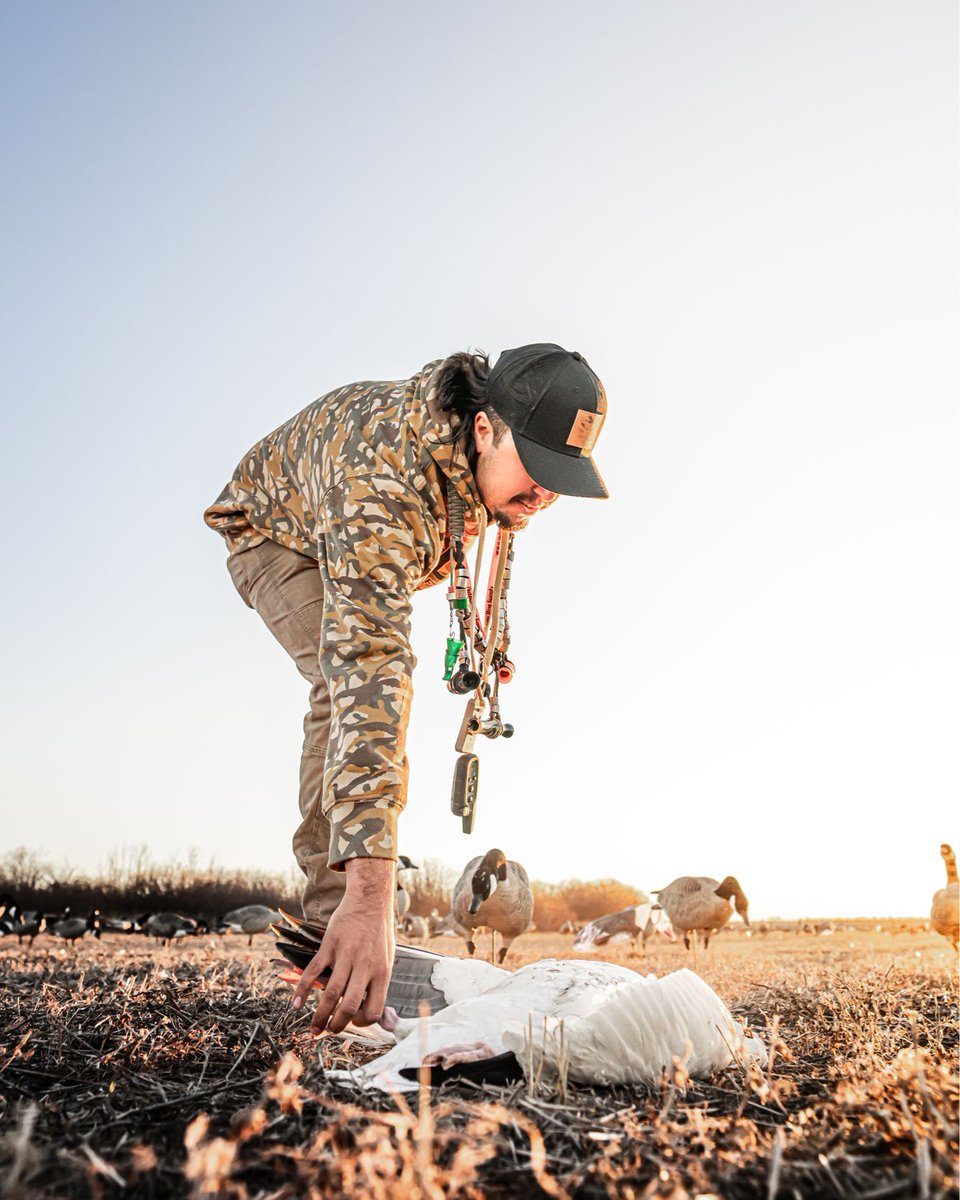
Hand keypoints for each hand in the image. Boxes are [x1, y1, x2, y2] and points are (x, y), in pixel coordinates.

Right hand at [291, 858, 395, 1033]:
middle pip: (349, 1006)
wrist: (370, 901)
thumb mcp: (388, 959)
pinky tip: (295, 1004)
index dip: (361, 1022)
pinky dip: (302, 990)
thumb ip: (378, 984)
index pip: (373, 1010)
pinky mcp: (329, 945)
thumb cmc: (379, 934)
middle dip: (336, 1025)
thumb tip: (372, 1013)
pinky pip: (313, 972)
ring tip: (314, 1029)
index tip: (352, 1021)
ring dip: (319, 1016)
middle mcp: (364, 966)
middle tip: (328, 1032)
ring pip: (331, 993)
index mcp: (381, 973)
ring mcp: (346, 955)